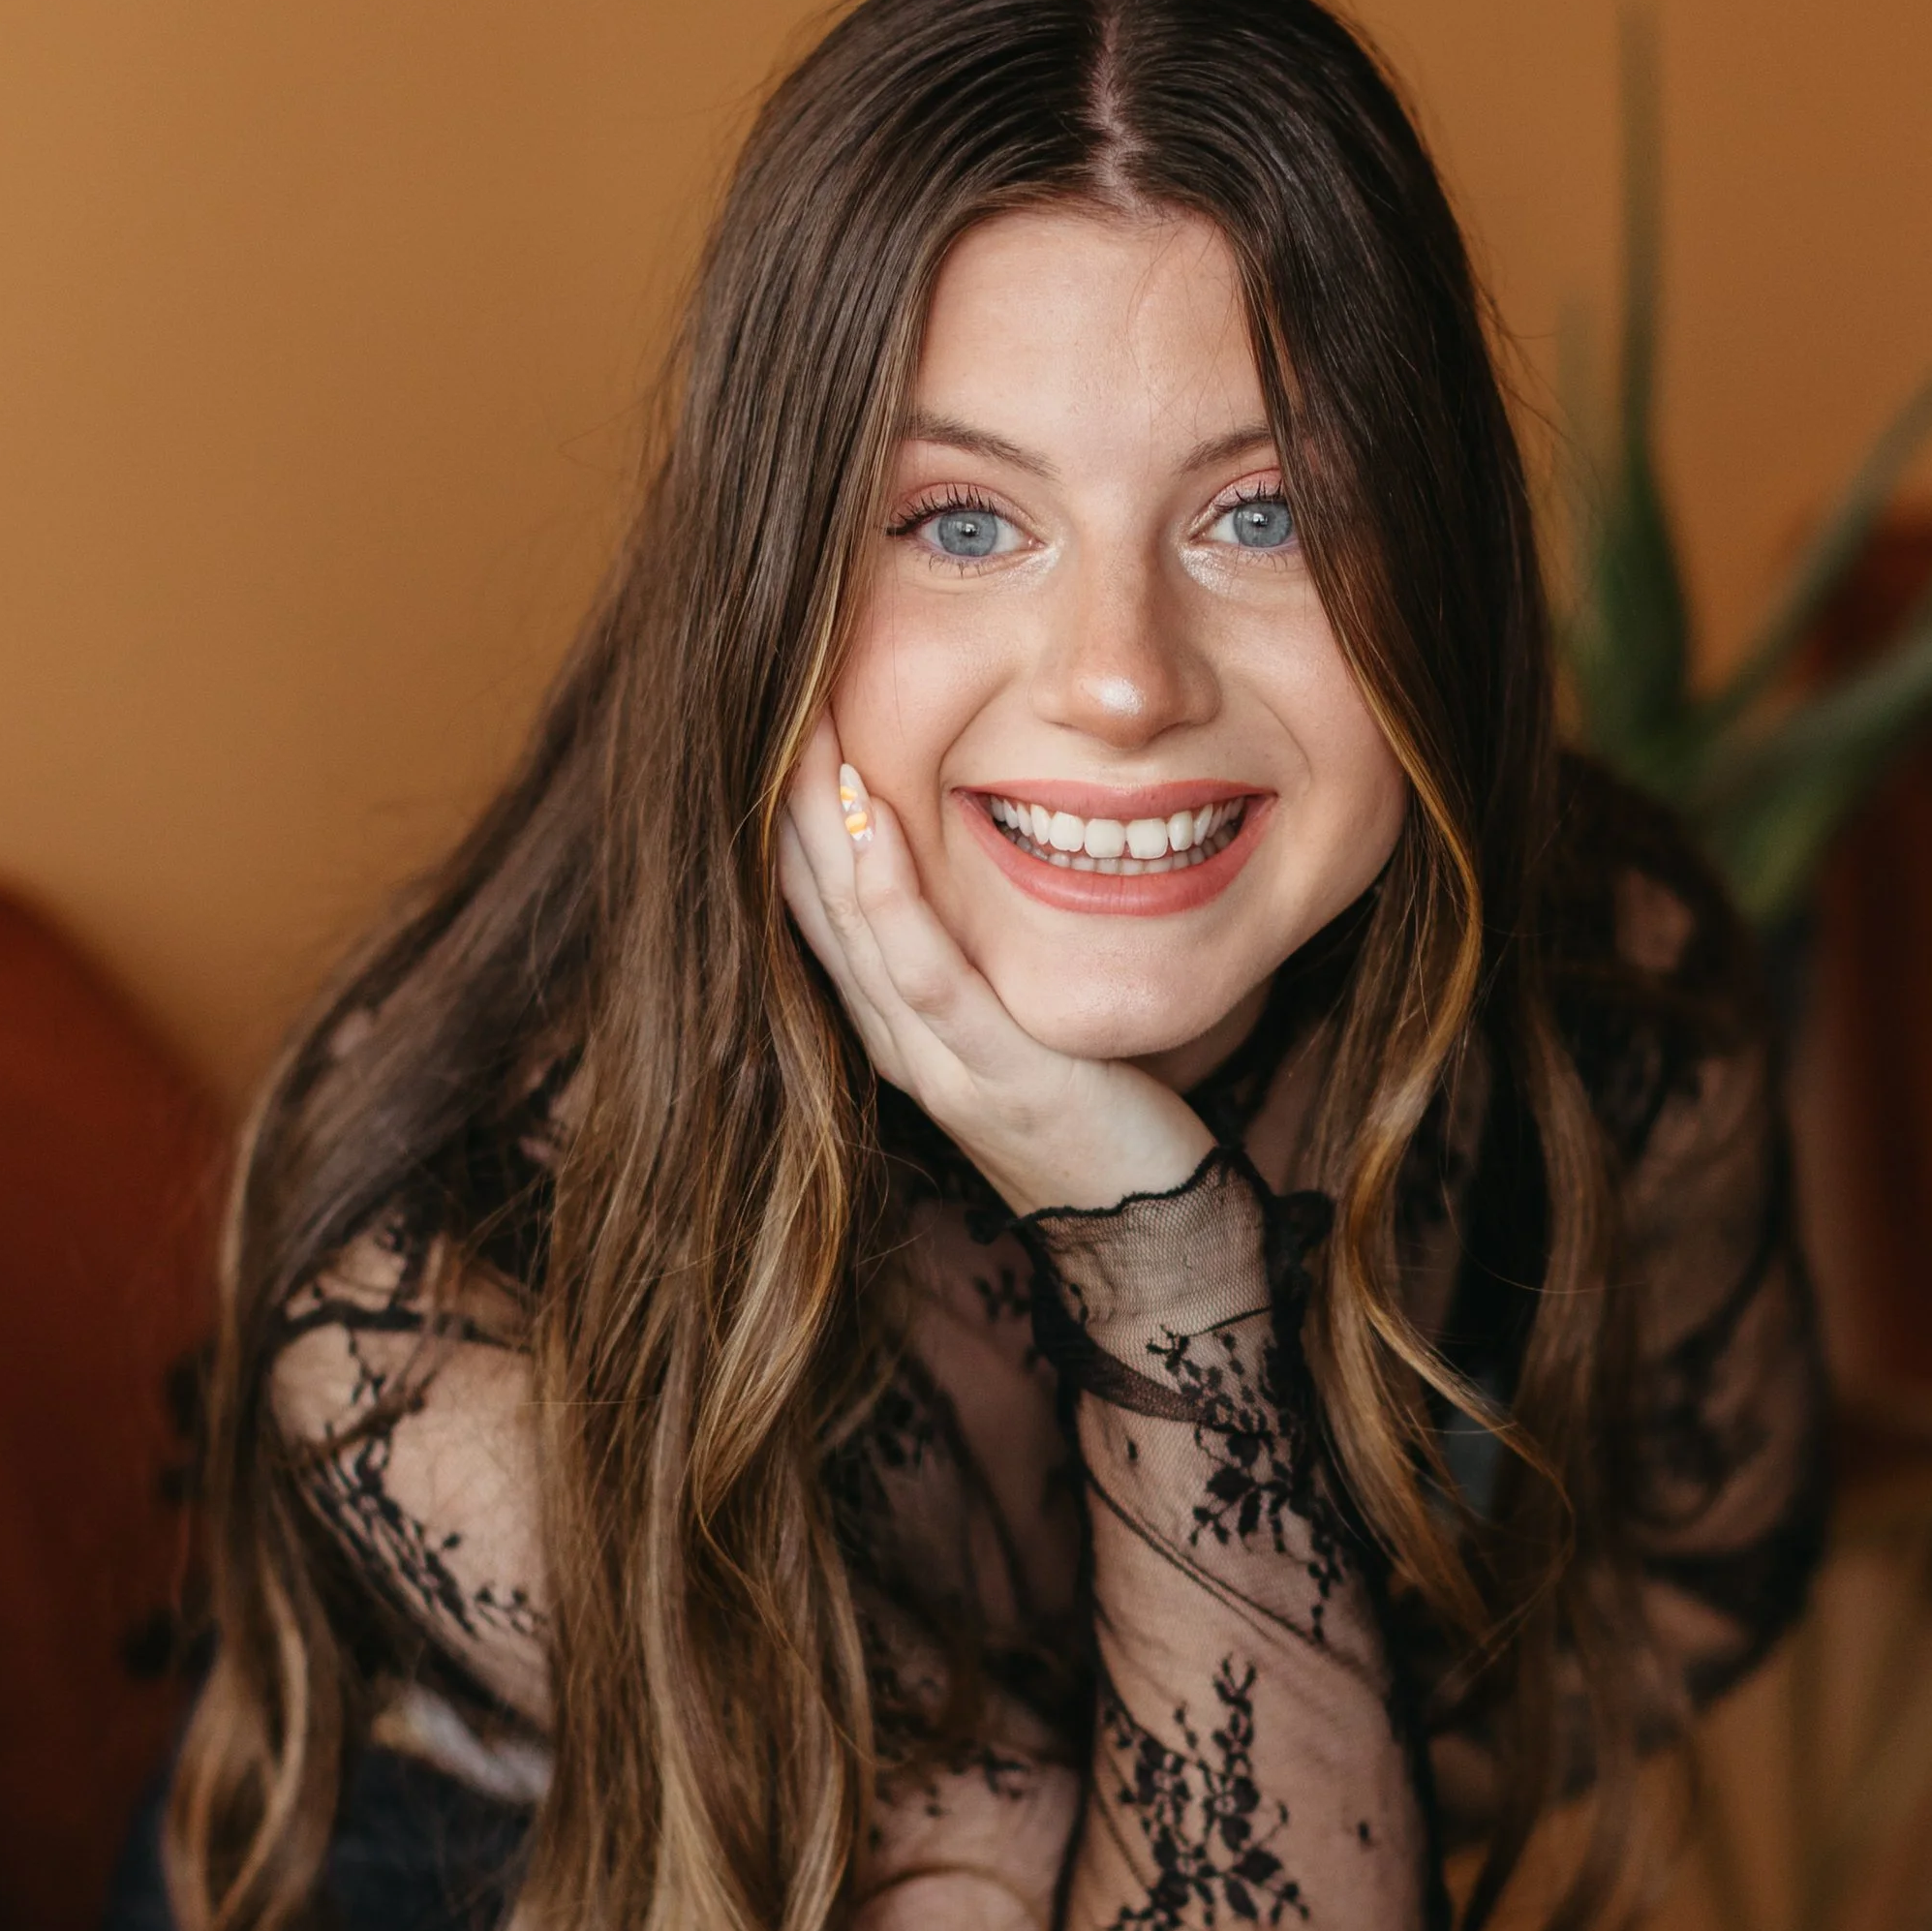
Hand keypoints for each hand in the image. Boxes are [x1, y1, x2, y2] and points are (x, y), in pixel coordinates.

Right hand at [777, 718, 1212, 1218]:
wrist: (1152, 1235)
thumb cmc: (1108, 1119)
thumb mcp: (1032, 1026)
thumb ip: (994, 964)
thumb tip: (990, 872)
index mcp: (901, 1028)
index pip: (823, 906)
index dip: (796, 817)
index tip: (791, 721)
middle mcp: (898, 1043)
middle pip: (815, 905)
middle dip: (791, 800)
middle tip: (779, 695)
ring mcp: (936, 1062)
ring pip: (852, 926)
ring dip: (823, 826)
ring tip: (808, 731)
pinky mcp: (990, 1072)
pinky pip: (922, 973)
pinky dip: (891, 897)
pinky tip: (873, 827)